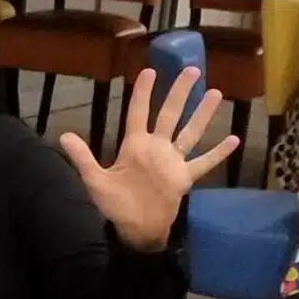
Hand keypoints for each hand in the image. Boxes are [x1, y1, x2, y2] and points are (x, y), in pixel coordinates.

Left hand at [60, 67, 239, 250]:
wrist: (134, 230)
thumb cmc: (114, 205)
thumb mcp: (95, 180)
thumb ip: (83, 157)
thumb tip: (64, 135)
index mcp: (134, 146)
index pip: (139, 112)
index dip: (143, 93)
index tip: (150, 71)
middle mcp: (156, 148)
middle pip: (170, 114)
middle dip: (179, 92)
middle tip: (191, 69)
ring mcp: (172, 161)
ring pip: (190, 132)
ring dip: (203, 114)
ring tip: (215, 93)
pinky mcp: (184, 177)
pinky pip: (204, 162)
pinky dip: (218, 153)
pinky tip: (234, 139)